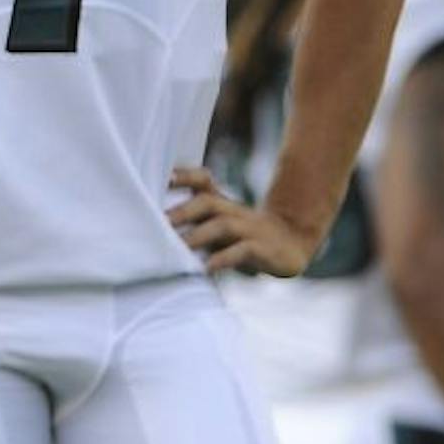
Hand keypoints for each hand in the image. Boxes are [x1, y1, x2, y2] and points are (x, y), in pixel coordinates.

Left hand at [166, 166, 319, 274]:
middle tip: (159, 222)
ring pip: (222, 226)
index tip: (164, 178)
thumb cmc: (242, 235)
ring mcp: (249, 229)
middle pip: (207, 202)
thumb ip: (193, 222)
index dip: (184, 176)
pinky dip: (223, 259)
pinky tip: (207, 268)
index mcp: (220, 202)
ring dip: (198, 236)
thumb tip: (152, 229)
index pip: (202, 180)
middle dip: (182, 211)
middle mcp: (233, 211)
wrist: (292, 243)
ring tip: (178, 248)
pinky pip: (242, 251)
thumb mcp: (218, 224)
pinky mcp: (262, 249)